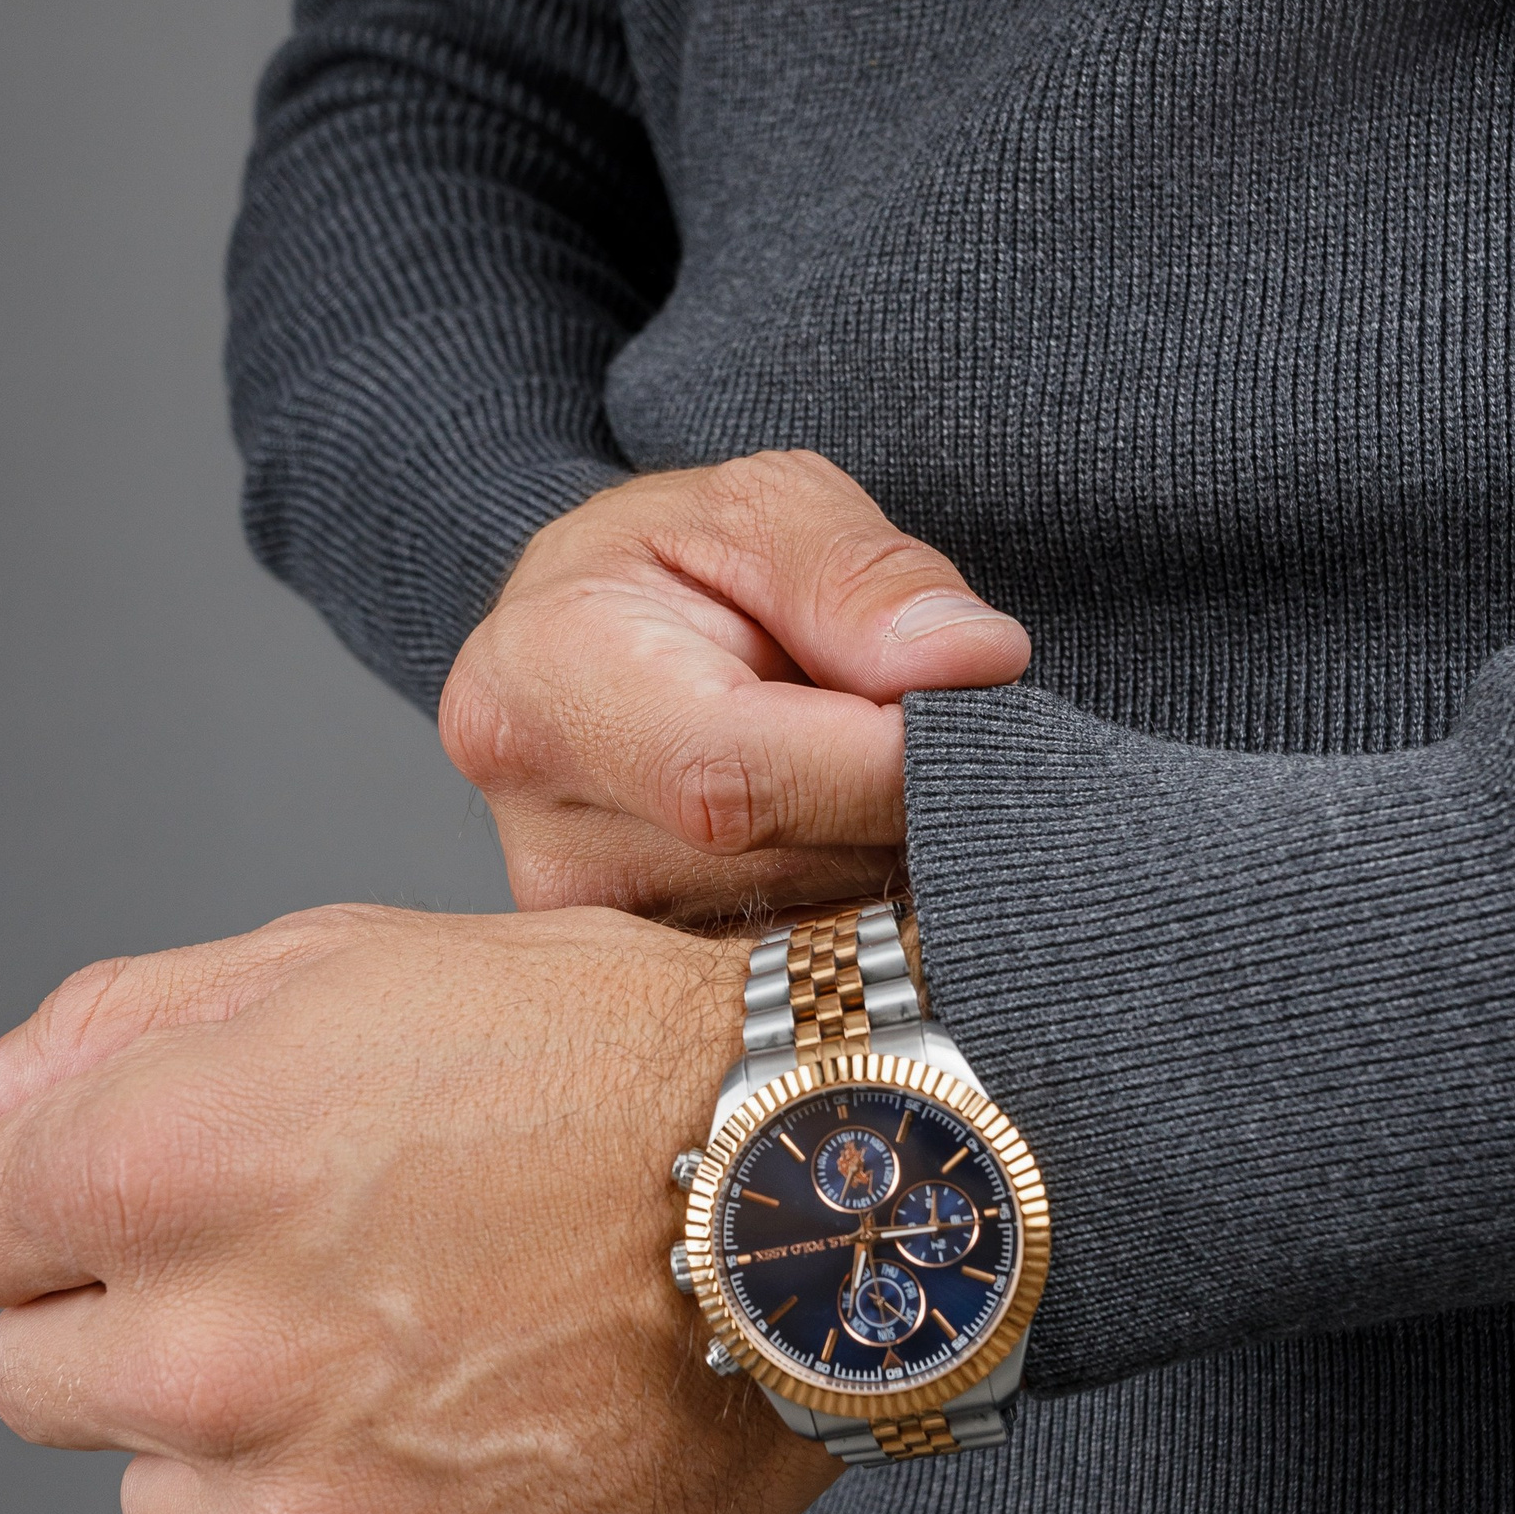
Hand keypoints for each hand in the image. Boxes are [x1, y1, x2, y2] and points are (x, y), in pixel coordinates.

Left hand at [0, 905, 837, 1513]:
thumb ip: (104, 1035)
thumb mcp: (345, 963)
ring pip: (165, 1508)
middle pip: (35, 1383)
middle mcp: (215, 1359)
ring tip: (419, 1347)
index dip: (51, 1200)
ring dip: (249, 1441)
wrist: (832, 1201)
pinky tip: (477, 1437)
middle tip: (315, 1261)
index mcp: (167, 1166)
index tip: (155, 1192)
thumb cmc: (604, 1061)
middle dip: (137, 1320)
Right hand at [439, 449, 1030, 922]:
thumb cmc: (676, 566)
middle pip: (789, 866)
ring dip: (881, 857)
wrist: (589, 648)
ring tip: (853, 768)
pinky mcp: (644, 1002)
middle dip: (895, 802)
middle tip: (928, 726)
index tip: (975, 723)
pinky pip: (807, 980)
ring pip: (815, 935)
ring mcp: (592, 942)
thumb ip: (865, 580)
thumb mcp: (767, 511)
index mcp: (539, 686)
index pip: (733, 777)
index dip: (881, 763)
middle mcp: (546, 837)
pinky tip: (834, 837)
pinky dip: (856, 908)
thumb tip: (973, 664)